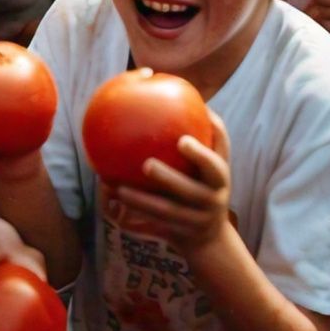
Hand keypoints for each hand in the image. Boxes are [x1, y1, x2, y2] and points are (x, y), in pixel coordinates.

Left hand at [104, 112, 231, 256]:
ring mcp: (197, 221)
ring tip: (116, 187)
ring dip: (140, 200)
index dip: (203, 151)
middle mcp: (212, 199)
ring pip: (167, 212)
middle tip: (146, 164)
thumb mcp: (209, 164)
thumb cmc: (202, 185)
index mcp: (219, 178)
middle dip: (170, 179)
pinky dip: (131, 214)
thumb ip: (201, 134)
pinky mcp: (180, 236)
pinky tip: (110, 198)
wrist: (211, 241)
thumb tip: (178, 89)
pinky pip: (153, 225)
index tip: (182, 139)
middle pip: (192, 191)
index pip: (217, 161)